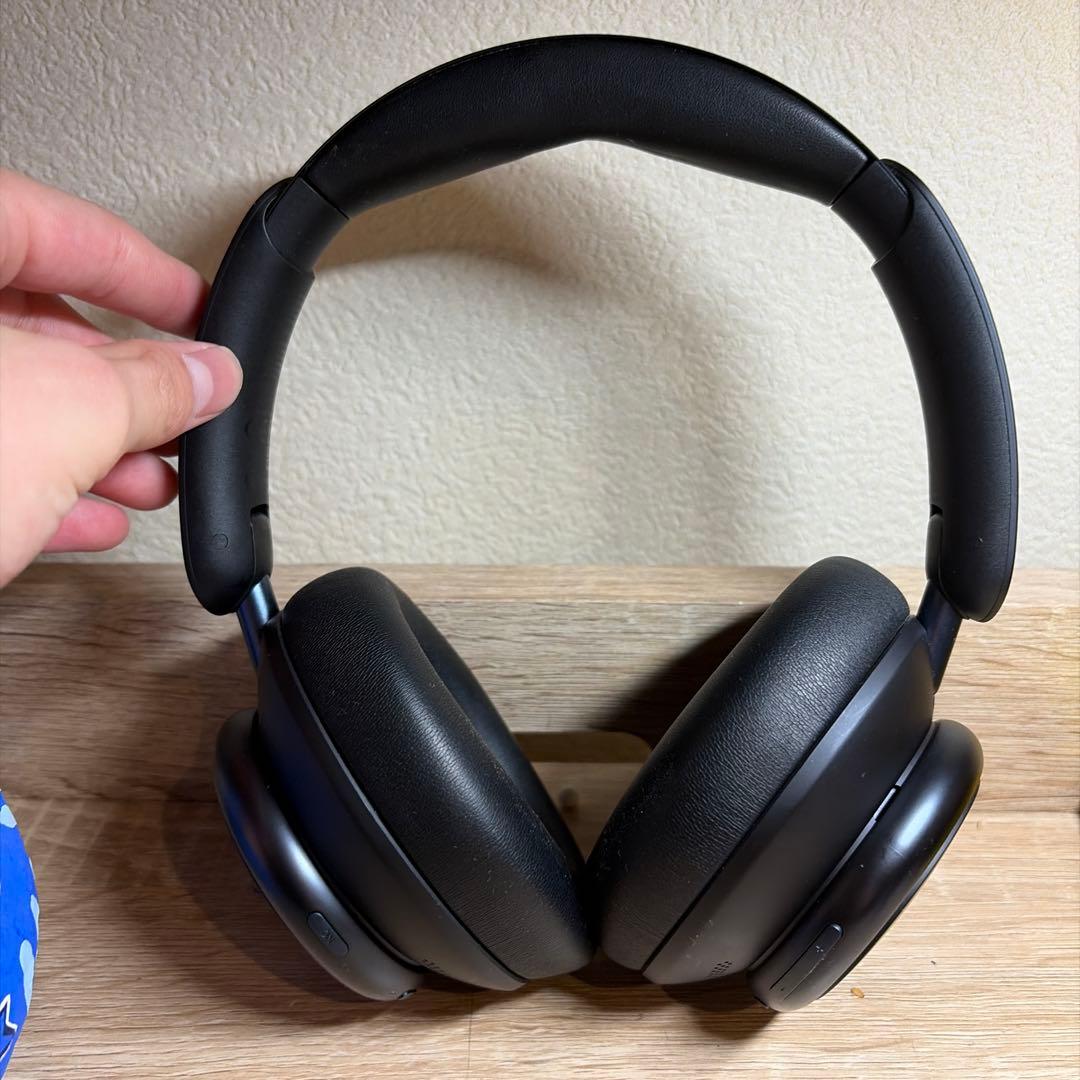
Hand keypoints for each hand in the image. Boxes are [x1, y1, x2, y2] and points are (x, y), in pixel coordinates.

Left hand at [0, 169, 242, 586]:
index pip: (61, 227)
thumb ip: (150, 385)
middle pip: (34, 322)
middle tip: (187, 411)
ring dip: (93, 445)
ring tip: (154, 479)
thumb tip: (207, 376)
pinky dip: (36, 485)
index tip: (201, 311)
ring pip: (8, 398)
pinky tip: (90, 515)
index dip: (150, 276)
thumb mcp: (62, 413)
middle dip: (127, 384)